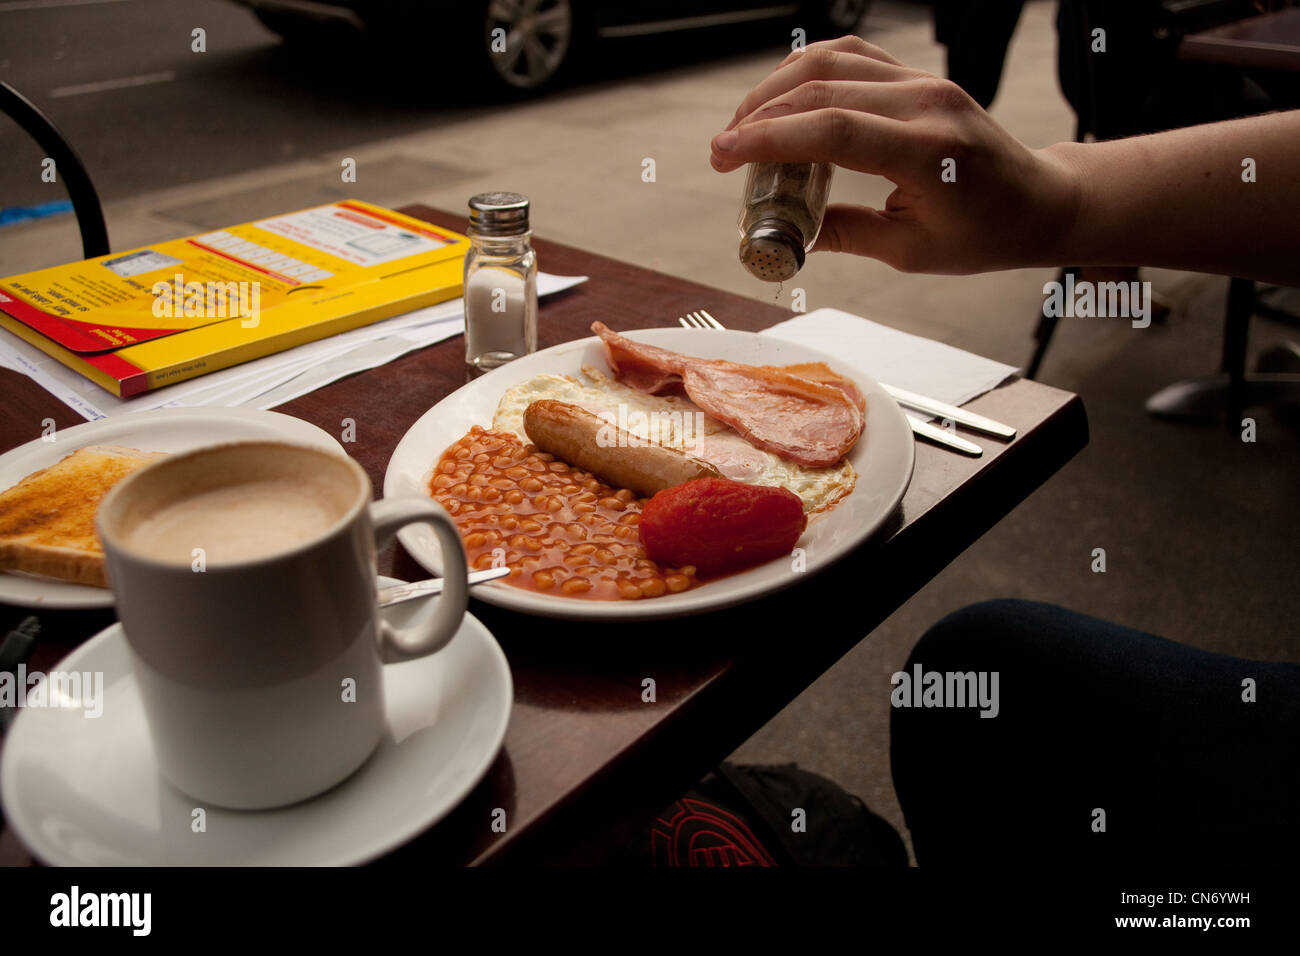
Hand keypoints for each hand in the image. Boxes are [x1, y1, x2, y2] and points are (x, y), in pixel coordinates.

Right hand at [710, 36, 1081, 274]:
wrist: (1036, 200)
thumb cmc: (983, 232)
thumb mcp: (911, 250)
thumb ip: (847, 236)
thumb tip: (789, 235)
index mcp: (928, 151)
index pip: (835, 129)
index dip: (771, 138)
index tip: (725, 155)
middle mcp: (925, 103)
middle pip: (823, 88)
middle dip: (760, 116)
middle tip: (722, 152)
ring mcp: (922, 82)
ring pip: (832, 62)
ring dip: (776, 89)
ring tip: (743, 126)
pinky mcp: (916, 76)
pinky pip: (852, 57)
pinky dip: (807, 70)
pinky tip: (780, 97)